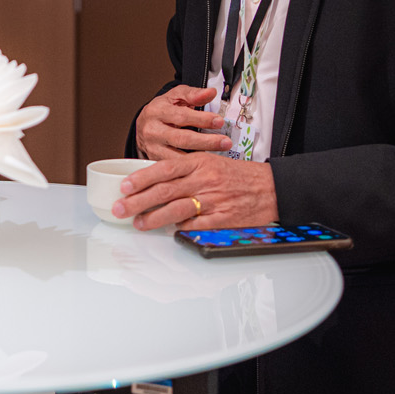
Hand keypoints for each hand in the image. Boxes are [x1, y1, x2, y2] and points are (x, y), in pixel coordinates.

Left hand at [110, 152, 278, 230]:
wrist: (273, 188)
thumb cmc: (240, 175)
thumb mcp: (211, 162)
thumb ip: (186, 170)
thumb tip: (156, 181)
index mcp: (200, 162)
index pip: (163, 169)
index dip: (141, 178)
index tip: (124, 186)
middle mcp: (204, 179)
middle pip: (164, 191)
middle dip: (138, 201)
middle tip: (120, 209)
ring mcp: (213, 200)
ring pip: (176, 209)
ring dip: (154, 218)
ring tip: (138, 224)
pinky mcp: (222, 218)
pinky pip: (196, 225)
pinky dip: (181, 228)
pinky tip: (169, 231)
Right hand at [134, 85, 229, 158]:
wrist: (143, 126)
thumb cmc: (163, 110)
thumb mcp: (175, 97)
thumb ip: (193, 94)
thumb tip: (211, 92)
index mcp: (157, 111)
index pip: (182, 116)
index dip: (202, 119)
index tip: (219, 121)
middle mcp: (152, 130)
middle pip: (181, 138)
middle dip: (206, 141)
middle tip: (225, 142)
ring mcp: (152, 147)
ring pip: (177, 156)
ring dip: (200, 158)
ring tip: (218, 156)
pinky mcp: (154, 160)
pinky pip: (174, 166)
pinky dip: (189, 168)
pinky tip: (203, 167)